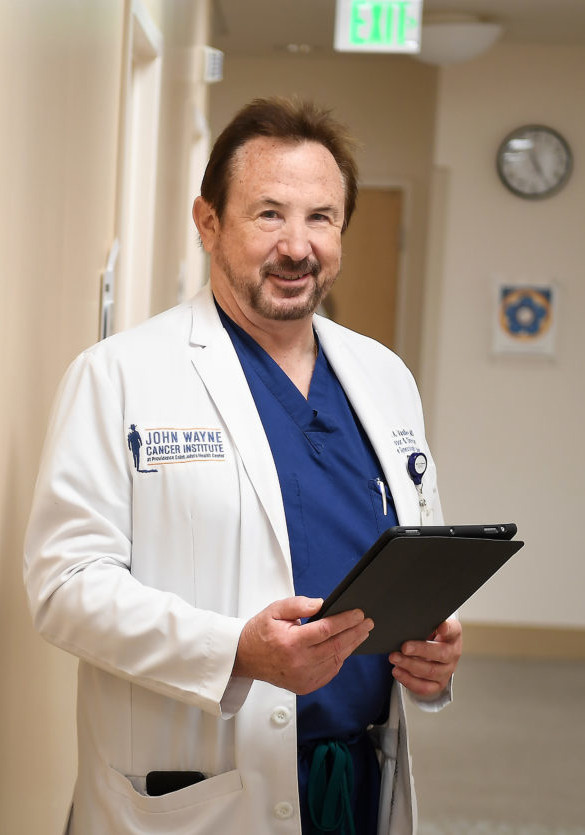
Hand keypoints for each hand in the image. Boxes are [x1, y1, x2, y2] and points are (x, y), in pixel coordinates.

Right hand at [232, 596, 373, 694]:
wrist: (245, 657)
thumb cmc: (260, 632)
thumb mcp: (275, 610)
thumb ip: (298, 605)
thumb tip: (321, 604)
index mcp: (291, 643)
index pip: (326, 630)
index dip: (345, 621)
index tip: (358, 613)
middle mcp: (298, 663)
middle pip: (336, 646)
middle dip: (355, 633)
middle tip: (368, 623)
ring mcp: (302, 677)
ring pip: (336, 660)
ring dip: (351, 646)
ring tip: (361, 633)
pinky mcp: (304, 686)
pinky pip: (329, 672)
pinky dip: (340, 659)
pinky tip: (345, 648)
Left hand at [389, 617, 461, 697]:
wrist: (434, 650)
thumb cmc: (430, 634)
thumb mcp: (429, 625)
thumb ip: (422, 624)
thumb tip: (406, 627)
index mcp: (453, 634)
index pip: (454, 630)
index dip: (448, 629)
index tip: (441, 627)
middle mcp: (453, 653)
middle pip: (442, 654)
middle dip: (420, 650)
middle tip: (404, 647)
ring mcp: (447, 671)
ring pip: (431, 672)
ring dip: (410, 665)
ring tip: (394, 658)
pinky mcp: (439, 684)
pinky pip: (424, 687)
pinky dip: (409, 680)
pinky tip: (397, 671)